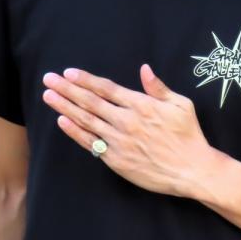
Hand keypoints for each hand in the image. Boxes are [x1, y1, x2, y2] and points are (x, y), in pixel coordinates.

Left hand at [41, 63, 220, 197]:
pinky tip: (63, 121)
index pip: (107, 88)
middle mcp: (126, 121)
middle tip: (49, 79)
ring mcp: (119, 141)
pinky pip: (91, 143)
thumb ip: (159, 88)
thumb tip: (144, 69)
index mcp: (141, 105)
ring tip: (48, 96)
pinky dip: (76, 132)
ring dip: (65, 107)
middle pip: (90, 102)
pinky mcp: (117, 160)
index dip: (85, 80)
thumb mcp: (181, 105)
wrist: (192, 170)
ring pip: (86, 121)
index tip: (68, 73)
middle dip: (67, 89)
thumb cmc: (189, 136)